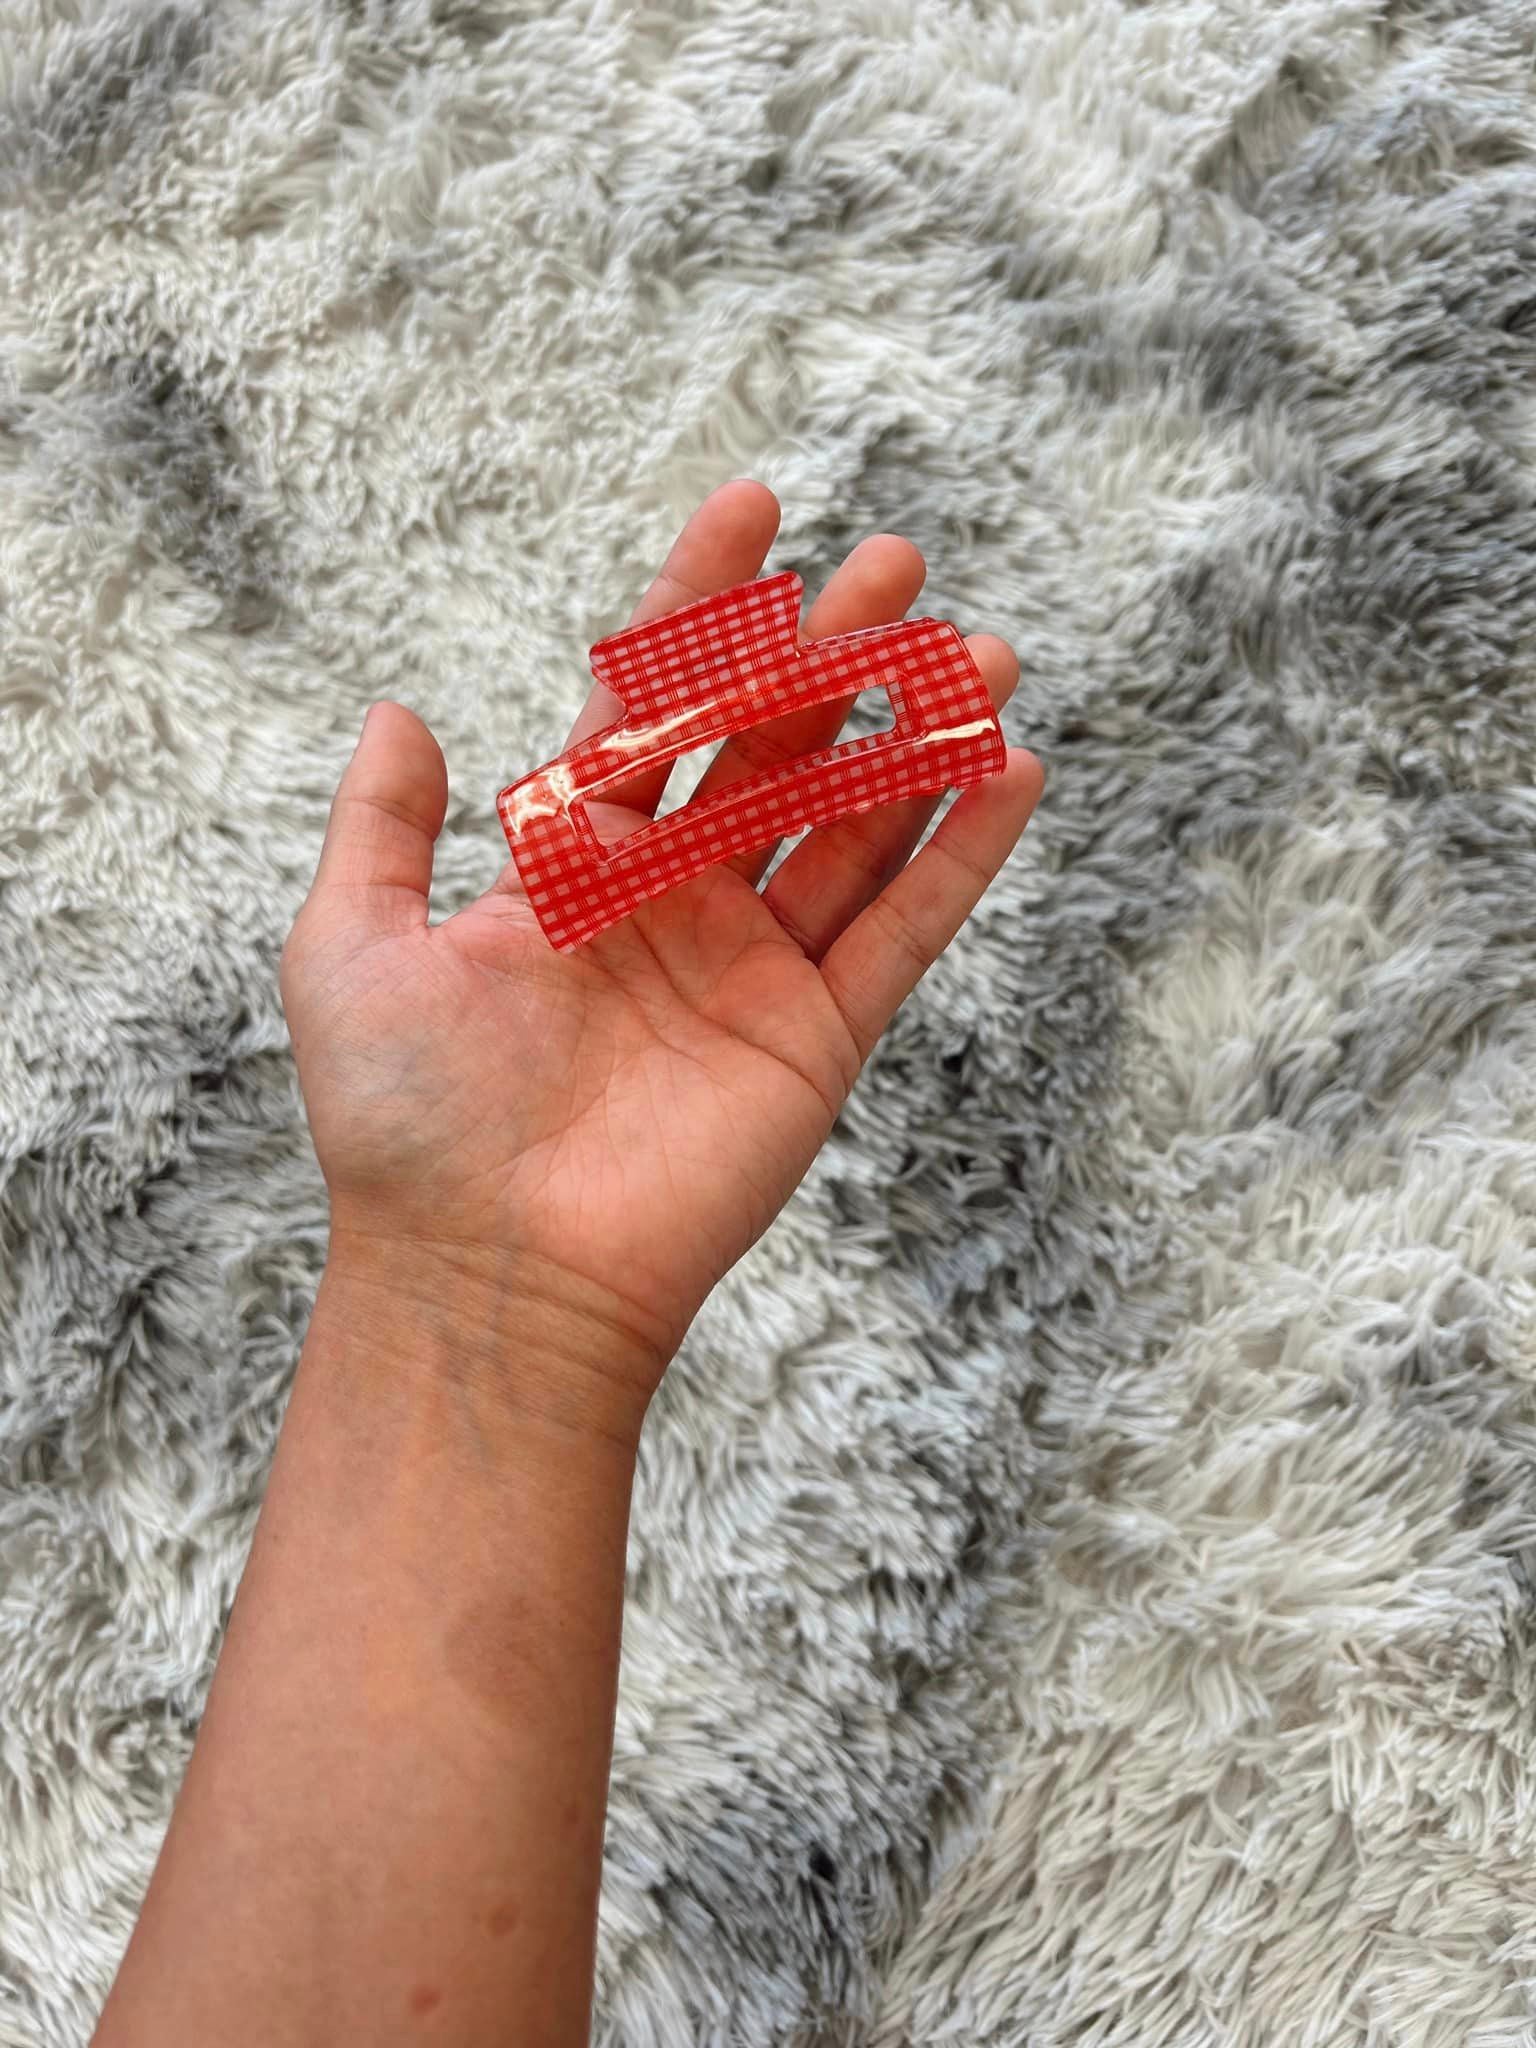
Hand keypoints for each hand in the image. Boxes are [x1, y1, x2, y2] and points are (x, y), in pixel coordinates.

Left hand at [280, 483, 1041, 1431]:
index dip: (699, 609)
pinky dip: (960, 854)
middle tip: (896, 562)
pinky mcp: (817, 1038)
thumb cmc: (404, 1121)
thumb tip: (398, 712)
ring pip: (854, 825)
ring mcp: (753, 968)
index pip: (651, 709)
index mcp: (573, 868)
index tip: (754, 510)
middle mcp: (673, 903)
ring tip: (982, 645)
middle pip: (771, 749)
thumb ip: (383, 828)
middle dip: (831, 653)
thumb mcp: (352, 949)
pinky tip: (1009, 768)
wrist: (486, 1275)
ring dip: (919, 735)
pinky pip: (904, 929)